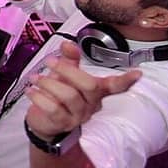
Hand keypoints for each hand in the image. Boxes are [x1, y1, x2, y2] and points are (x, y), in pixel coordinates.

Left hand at [25, 41, 140, 138]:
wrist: (44, 122)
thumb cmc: (57, 96)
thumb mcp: (63, 75)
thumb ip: (68, 60)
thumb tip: (68, 44)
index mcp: (94, 91)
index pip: (113, 86)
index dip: (124, 80)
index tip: (137, 74)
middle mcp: (90, 104)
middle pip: (88, 85)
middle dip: (68, 70)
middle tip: (50, 61)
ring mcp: (78, 116)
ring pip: (69, 96)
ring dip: (49, 83)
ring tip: (35, 77)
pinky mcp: (62, 124)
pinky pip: (53, 109)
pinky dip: (39, 97)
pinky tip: (30, 90)